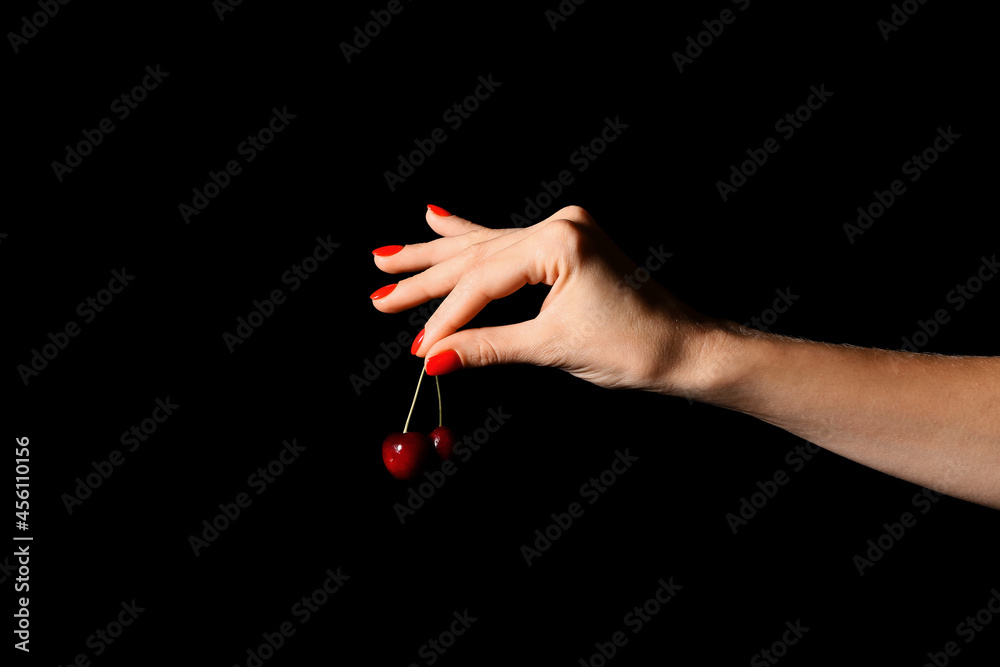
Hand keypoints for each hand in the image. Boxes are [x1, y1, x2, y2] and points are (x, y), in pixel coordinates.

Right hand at [371, 205, 723, 394]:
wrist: (686, 347)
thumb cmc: (634, 346)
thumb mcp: (554, 347)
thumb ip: (489, 346)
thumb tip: (434, 358)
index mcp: (560, 240)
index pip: (484, 281)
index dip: (447, 318)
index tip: (417, 348)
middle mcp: (559, 224)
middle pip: (476, 254)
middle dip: (424, 277)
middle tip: (378, 292)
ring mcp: (562, 230)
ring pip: (485, 246)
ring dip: (438, 257)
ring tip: (390, 255)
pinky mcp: (565, 244)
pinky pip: (507, 243)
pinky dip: (473, 239)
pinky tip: (438, 217)